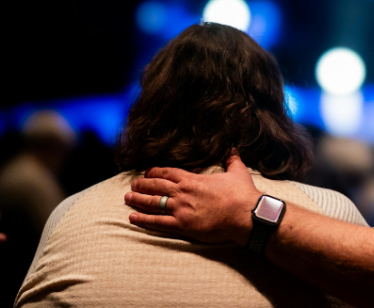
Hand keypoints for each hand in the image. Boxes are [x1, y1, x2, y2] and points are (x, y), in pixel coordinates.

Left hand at [125, 152, 261, 244]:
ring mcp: (181, 209)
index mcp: (193, 179)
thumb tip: (231, 147)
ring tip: (127, 197)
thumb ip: (231, 159)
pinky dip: (143, 220)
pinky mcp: (182, 225)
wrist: (245, 215)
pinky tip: (132, 217)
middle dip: (142, 184)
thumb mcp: (237, 172)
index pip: (168, 173)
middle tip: (132, 184)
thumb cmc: (242, 194)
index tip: (147, 172)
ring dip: (138, 199)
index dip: (155, 172)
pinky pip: (158, 222)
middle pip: (156, 186)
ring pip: (153, 203)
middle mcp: (183, 193)